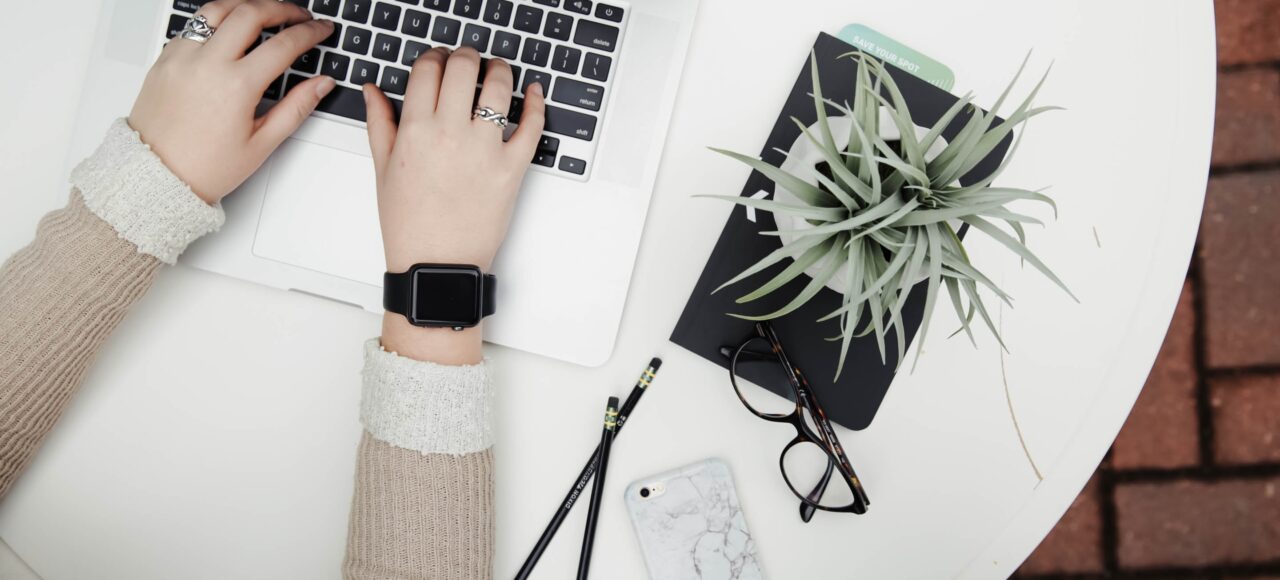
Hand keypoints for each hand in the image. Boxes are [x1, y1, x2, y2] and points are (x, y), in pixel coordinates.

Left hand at [129, 0, 336, 204]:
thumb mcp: (261, 143)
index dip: (309, 32)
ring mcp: (182, 57)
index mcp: (236, 86)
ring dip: (246, 5)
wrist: (155, 176)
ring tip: (264, 12)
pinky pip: (193, 26)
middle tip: (298, 15)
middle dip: (281, 8)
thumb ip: (296, 107)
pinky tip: (229, 32)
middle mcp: (207, 64)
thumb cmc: (204, 167)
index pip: (283, 44)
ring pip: (217, 9)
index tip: (320, 29)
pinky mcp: (165, 59)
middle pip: (250, 12)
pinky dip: (216, 21)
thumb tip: (321, 84)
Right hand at [364, 47, 545, 363]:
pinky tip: (533, 92)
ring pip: (499, 88)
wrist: (436, 265)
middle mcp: (450, 134)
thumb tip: (373, 90)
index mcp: (415, 131)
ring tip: (498, 71)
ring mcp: (484, 150)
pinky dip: (536, 103)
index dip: (434, 57)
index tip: (439, 61)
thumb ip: (379, 123)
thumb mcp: (383, 170)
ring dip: (500, 70)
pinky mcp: (512, 169)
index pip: (428, 69)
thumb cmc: (409, 224)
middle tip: (469, 60)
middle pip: (463, 68)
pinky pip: (532, 126)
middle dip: (467, 55)